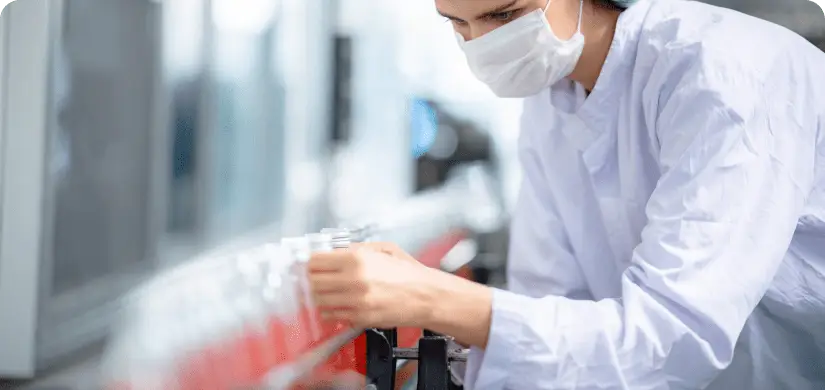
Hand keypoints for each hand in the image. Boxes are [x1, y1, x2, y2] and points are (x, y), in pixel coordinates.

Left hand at [307, 242, 437, 328]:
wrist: (426, 296)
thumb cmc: (408, 273)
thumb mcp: (384, 248)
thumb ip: (357, 248)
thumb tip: (335, 252)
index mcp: (357, 258)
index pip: (315, 261)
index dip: (310, 262)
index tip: (309, 264)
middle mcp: (353, 280)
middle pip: (313, 281)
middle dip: (312, 280)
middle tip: (315, 279)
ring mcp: (355, 301)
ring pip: (319, 300)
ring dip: (319, 296)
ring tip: (327, 292)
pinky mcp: (359, 318)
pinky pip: (332, 315)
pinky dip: (330, 310)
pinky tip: (338, 304)